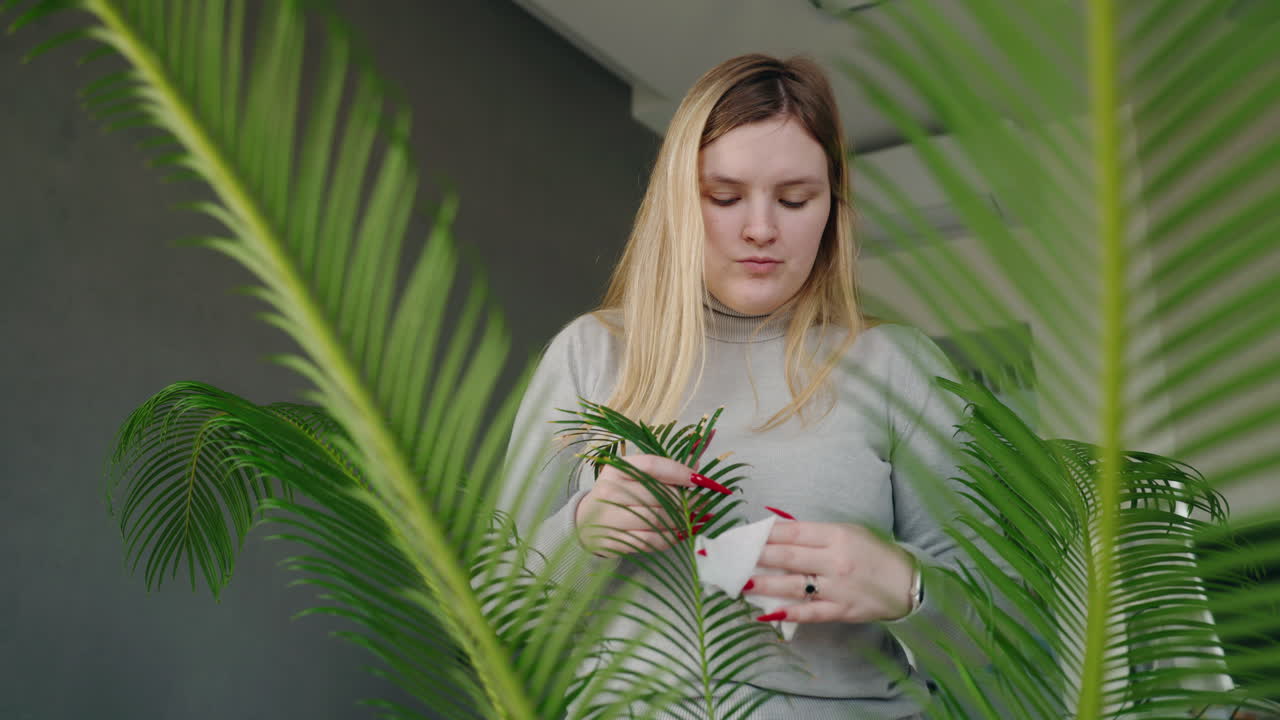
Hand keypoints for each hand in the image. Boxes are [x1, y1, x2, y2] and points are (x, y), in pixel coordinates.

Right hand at [574, 453, 728, 556]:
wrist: (585, 522)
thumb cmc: (618, 496)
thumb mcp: (635, 477)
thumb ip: (665, 470)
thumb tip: (697, 465)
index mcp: (617, 468)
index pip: (653, 465)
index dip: (680, 472)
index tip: (701, 480)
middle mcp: (610, 489)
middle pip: (658, 494)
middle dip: (687, 501)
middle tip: (703, 505)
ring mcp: (609, 516)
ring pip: (657, 519)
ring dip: (681, 521)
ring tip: (694, 520)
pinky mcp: (613, 539)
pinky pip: (650, 540)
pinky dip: (670, 538)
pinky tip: (680, 534)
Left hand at [746, 520, 916, 623]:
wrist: (908, 584)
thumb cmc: (874, 553)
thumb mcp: (848, 532)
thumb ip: (815, 533)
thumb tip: (779, 529)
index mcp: (836, 535)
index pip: (793, 532)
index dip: (765, 533)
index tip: (744, 534)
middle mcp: (835, 560)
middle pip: (788, 557)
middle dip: (757, 557)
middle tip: (732, 557)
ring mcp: (838, 588)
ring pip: (794, 586)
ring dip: (765, 584)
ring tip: (741, 582)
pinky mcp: (841, 610)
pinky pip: (811, 612)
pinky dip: (789, 613)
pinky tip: (767, 612)